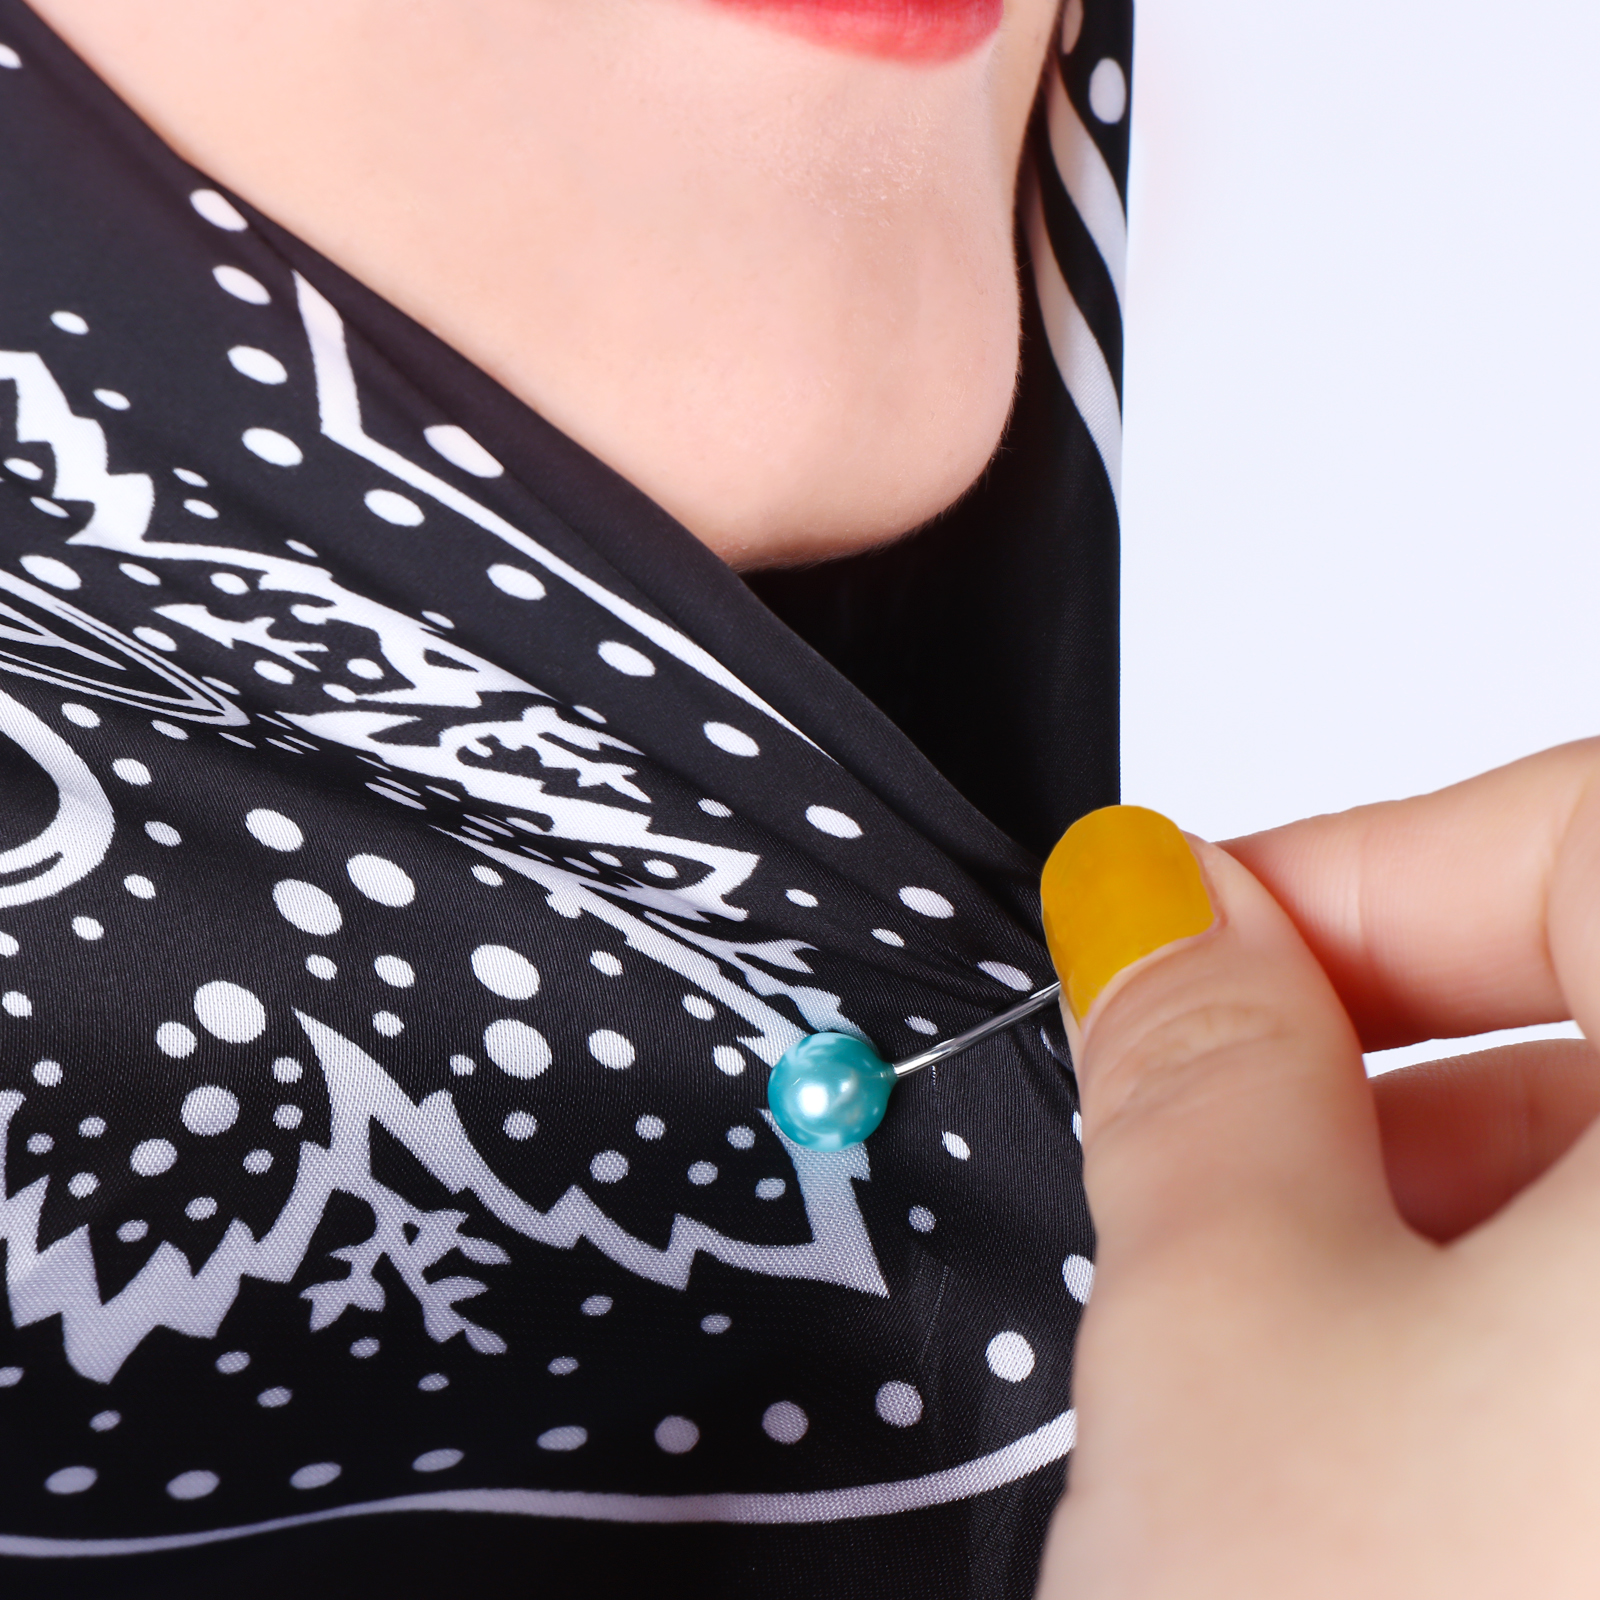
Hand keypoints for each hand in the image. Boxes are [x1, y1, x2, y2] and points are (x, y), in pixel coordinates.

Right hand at [1033, 742, 1599, 1597]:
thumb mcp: (1234, 1331)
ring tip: (1300, 1362)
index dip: (1356, 868)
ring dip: (1465, 1227)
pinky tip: (1427, 1457)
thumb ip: (1197, 1063)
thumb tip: (1162, 905)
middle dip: (1391, 1069)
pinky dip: (1549, 1350)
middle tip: (1217, 1157)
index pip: (1588, 831)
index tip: (1189, 940)